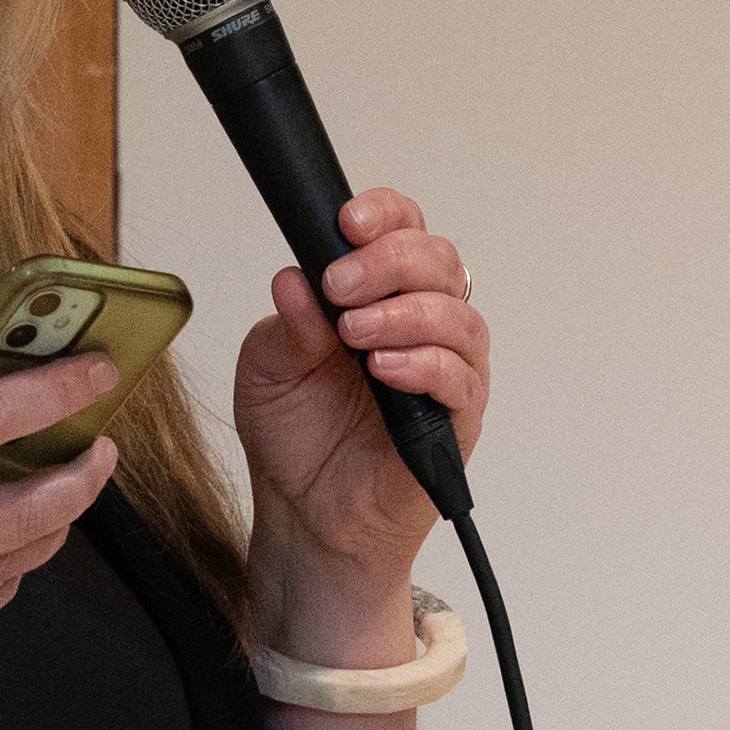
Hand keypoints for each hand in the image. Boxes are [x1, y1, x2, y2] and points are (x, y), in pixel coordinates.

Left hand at [231, 189, 489, 634]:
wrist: (305, 514)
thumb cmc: (295, 436)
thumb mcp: (267, 369)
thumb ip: (287, 324)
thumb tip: (294, 278)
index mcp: (378, 295)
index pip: (403, 230)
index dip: (384, 215)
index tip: (347, 222)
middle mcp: (421, 323)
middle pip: (438, 260)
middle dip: (389, 261)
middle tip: (340, 284)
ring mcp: (446, 369)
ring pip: (458, 315)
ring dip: (405, 313)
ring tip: (354, 333)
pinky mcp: (457, 419)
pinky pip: (462, 379)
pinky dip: (425, 364)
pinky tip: (384, 368)